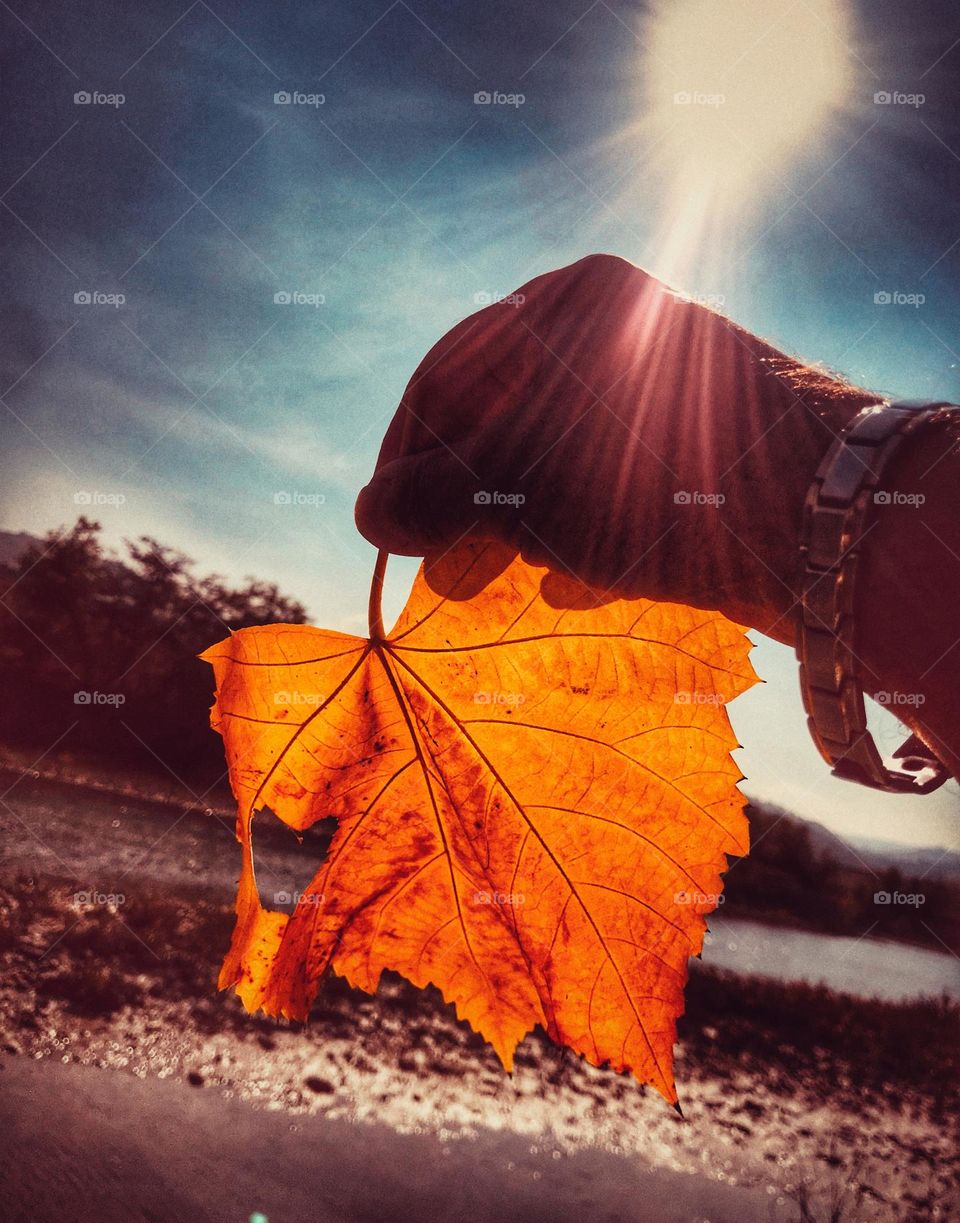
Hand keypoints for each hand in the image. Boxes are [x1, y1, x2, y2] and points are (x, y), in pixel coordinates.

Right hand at [355, 254, 875, 643]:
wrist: (831, 529)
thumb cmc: (660, 489)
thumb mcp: (530, 492)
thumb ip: (442, 499)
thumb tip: (367, 517)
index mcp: (575, 303)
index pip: (452, 373)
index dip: (406, 457)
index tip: (383, 526)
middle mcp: (626, 332)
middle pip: (510, 419)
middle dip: (465, 503)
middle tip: (434, 573)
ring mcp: (670, 390)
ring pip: (565, 458)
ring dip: (518, 526)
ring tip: (486, 588)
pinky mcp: (707, 451)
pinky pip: (622, 486)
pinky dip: (585, 534)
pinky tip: (568, 593)